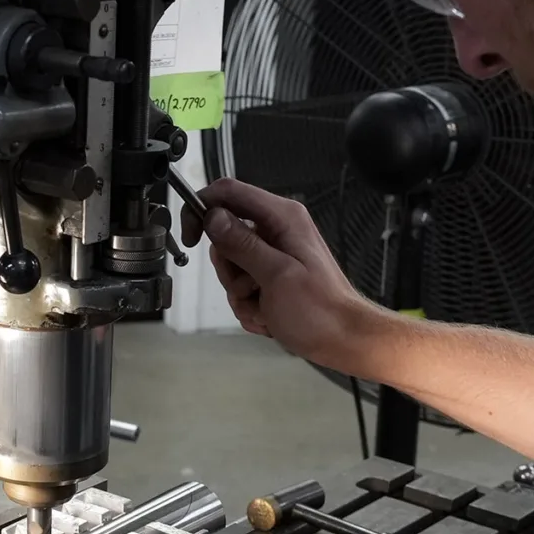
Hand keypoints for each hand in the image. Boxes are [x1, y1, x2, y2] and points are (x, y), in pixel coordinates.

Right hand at [179, 178, 378, 369]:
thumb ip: (242, 244)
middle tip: (253, 288)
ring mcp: (271, 255)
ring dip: (240, 294)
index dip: (202, 208)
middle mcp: (275, 230)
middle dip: (230, 270)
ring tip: (267, 306)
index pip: (228, 193)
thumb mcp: (276, 275)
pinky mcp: (268, 276)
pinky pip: (239, 287)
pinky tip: (270, 314)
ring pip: (229, 266)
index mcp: (281, 218)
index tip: (191, 236)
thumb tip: (212, 216)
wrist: (342, 340)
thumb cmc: (320, 310)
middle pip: (223, 236)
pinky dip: (249, 306)